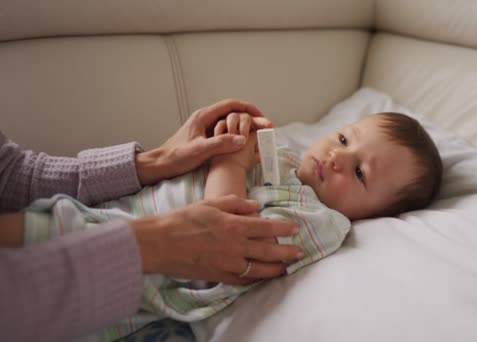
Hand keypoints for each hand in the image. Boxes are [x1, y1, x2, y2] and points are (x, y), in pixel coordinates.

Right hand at [130, 195, 302, 284]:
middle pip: (268, 250)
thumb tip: (256, 206)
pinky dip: (255, 279)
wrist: (160, 243)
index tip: (295, 228)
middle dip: (286, 252)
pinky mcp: (219, 275)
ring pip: (259, 269)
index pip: (266, 227)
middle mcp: (235, 246)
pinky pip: (242, 280)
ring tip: (286, 267)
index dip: (283, 228)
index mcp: (234, 225)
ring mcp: (228, 263)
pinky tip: (262, 277)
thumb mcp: (210, 203)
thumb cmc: (183, 219)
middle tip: (299, 252)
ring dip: (275, 268)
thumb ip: (235, 203)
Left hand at [136, 99, 272, 184]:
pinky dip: (237, 136)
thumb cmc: (175, 157)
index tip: (262, 116)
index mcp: (203, 116)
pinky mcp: (204, 139)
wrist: (158, 166)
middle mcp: (205, 119)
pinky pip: (225, 133)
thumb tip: (242, 139)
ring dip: (245, 127)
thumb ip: (221, 144)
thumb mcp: (199, 150)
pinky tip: (244, 144)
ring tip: (259, 135)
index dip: (249, 108)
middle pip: (233, 113)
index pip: (231, 105)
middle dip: (251, 118)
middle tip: (266, 127)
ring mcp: (205, 129)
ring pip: (230, 123)